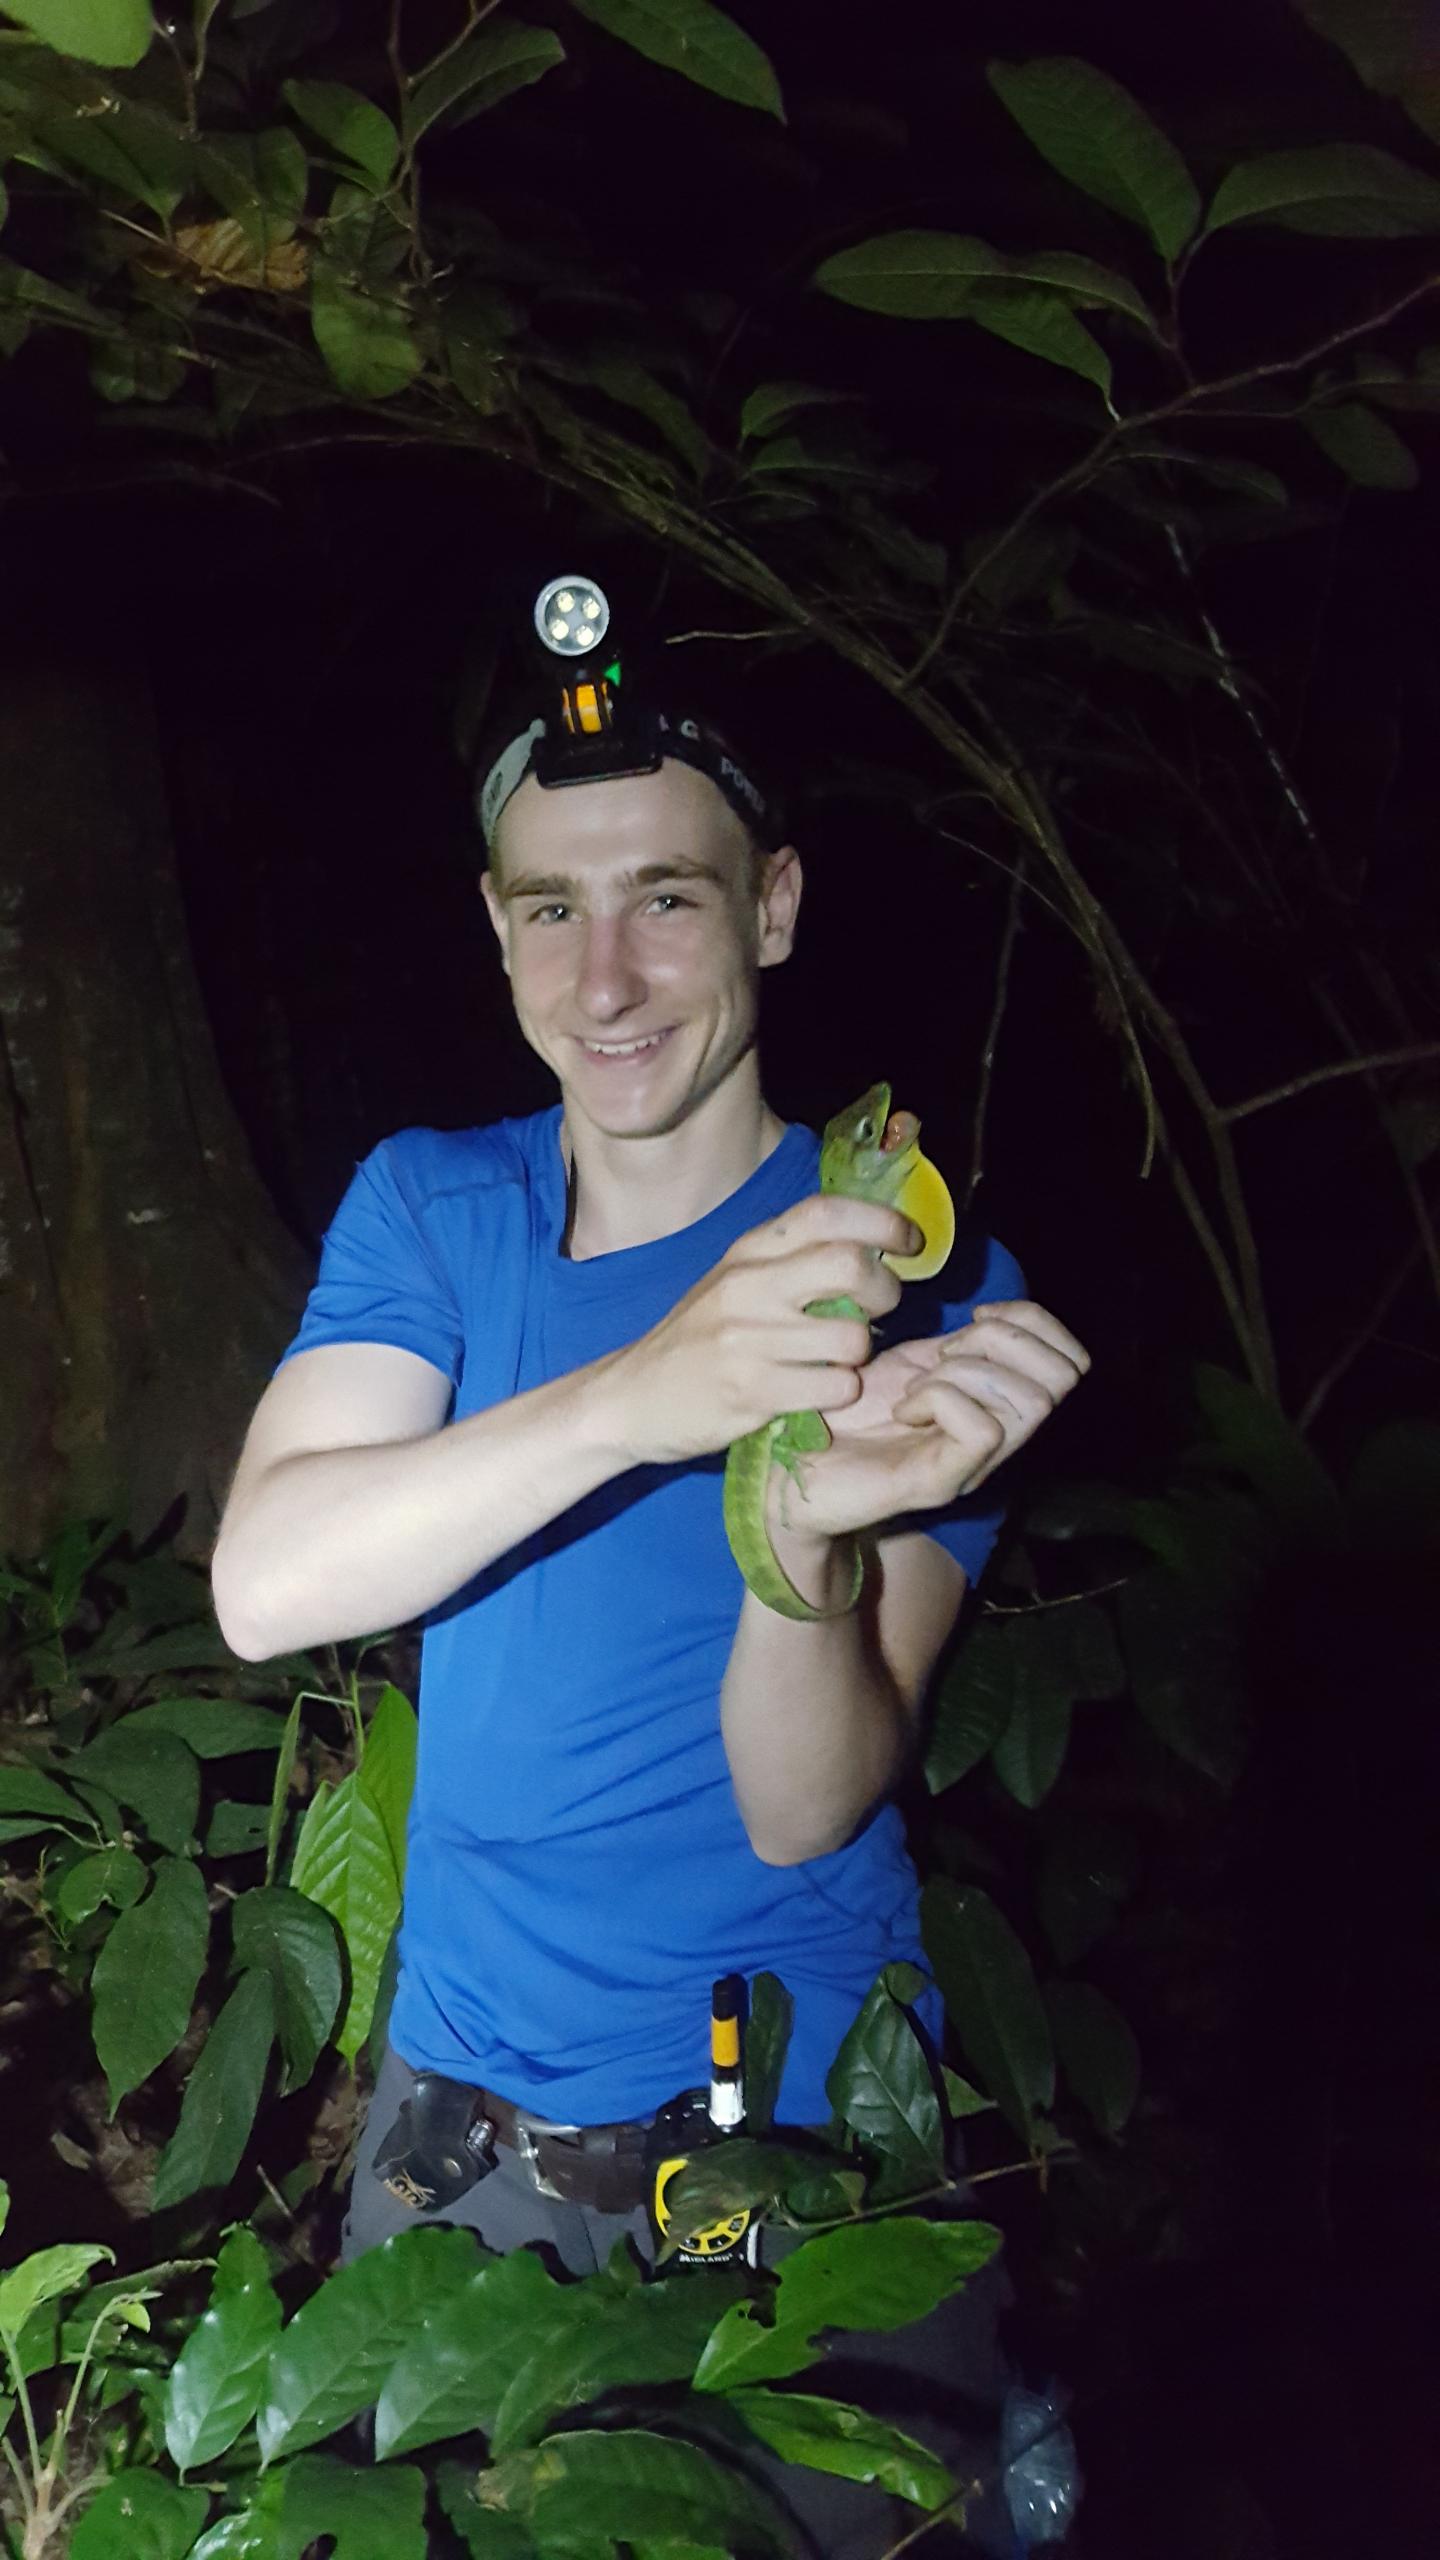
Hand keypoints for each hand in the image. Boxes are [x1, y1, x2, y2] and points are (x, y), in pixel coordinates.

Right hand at [606, 1191, 918, 1466]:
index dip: (884, 1222)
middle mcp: (748, 1285)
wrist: (628, 1398)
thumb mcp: (734, 1281)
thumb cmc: (697, 1339)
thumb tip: (871, 1247)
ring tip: (837, 1361)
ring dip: (860, 1355)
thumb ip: (791, 1259)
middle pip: (850, 1266)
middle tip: (878, 1311)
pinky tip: (818, 1393)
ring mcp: (748, 1339)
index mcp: (749, 1251)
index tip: (910, 1243)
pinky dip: (840, 1393)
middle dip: (885, 1292)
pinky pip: (834, 1388)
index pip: (828, 1213)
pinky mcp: (751, 1392)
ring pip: (851, 1338)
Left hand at [767, 1302, 1090, 1544]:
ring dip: (967, 1372)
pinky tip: (903, 1408)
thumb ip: (952, 1347)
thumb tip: (991, 1314)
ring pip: (1029, 1403)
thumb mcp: (905, 1365)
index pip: (1070, 1361)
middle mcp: (996, 1440)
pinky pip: (982, 1430)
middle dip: (1001, 1344)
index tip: (976, 1317)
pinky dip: (941, 1400)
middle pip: (1061, 1379)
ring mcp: (972, 1466)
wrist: (785, 1471)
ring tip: (918, 1385)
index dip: (1032, 1322)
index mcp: (994, 1406)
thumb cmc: (840, 1415)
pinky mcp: (940, 1483)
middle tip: (943, 1356)